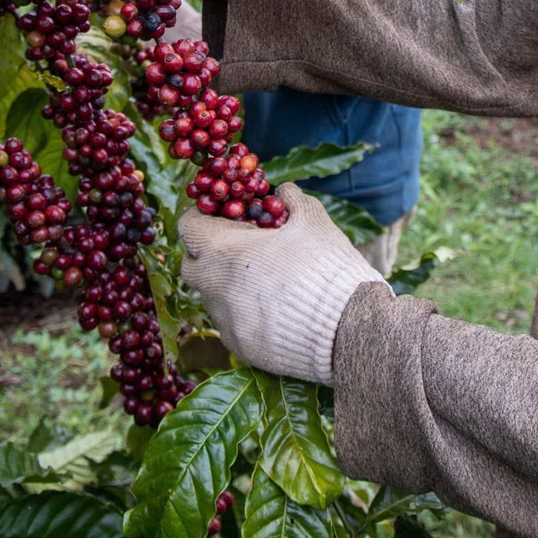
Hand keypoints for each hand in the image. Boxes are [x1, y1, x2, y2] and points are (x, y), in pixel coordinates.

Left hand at [179, 182, 388, 383]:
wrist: (349, 329)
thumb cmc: (328, 267)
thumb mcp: (313, 222)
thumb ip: (293, 201)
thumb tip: (284, 190)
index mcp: (226, 252)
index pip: (189, 229)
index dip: (201, 218)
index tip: (218, 216)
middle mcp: (217, 289)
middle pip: (191, 266)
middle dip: (206, 253)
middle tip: (236, 245)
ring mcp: (227, 322)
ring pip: (212, 298)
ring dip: (227, 284)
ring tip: (263, 279)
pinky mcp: (241, 347)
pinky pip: (231, 325)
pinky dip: (243, 313)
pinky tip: (273, 308)